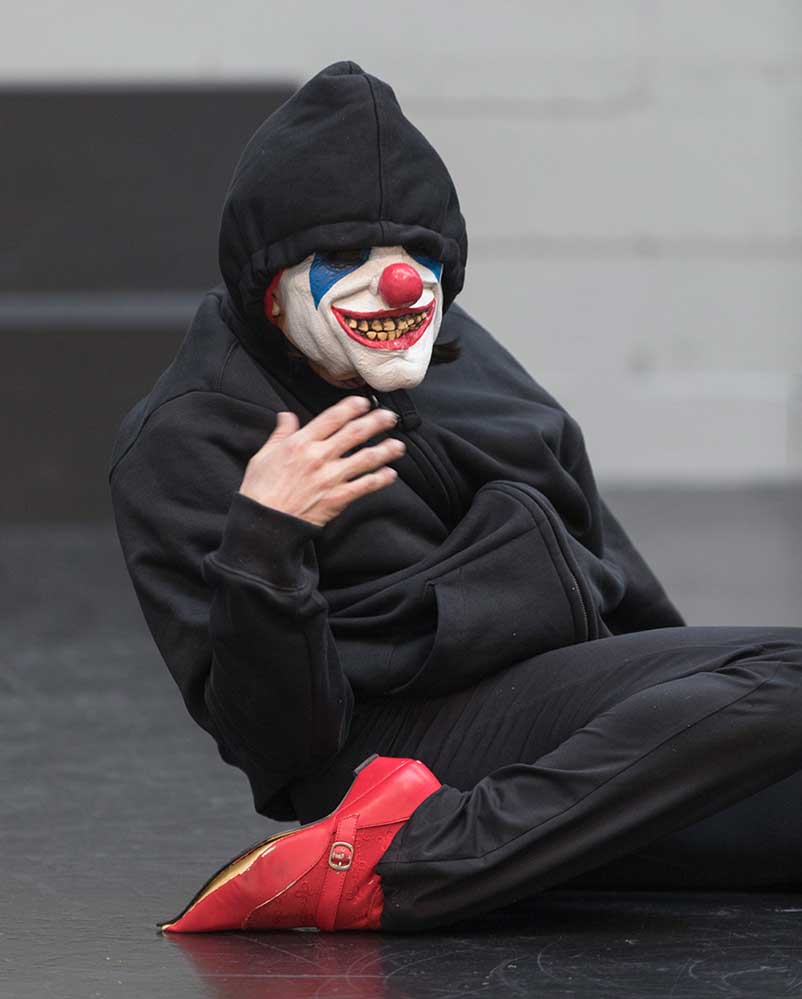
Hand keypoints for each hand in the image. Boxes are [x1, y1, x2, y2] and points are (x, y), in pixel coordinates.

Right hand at [238, 396, 405, 526]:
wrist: (265, 522)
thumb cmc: (260, 490)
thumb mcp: (264, 455)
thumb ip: (281, 434)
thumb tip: (287, 416)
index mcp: (301, 443)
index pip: (332, 418)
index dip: (352, 407)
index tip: (364, 402)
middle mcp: (319, 457)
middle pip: (355, 434)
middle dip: (376, 423)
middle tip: (390, 417)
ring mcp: (331, 478)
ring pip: (365, 459)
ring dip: (385, 450)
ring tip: (399, 445)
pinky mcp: (338, 498)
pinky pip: (364, 486)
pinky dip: (380, 479)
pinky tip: (391, 474)